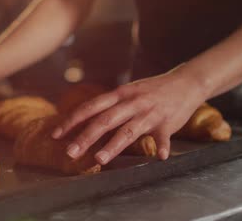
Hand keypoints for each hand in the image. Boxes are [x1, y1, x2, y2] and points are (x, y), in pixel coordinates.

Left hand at [51, 68, 206, 163]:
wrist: (186, 82)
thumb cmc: (152, 91)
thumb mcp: (128, 93)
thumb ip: (109, 106)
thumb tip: (84, 119)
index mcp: (119, 95)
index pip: (90, 107)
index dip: (72, 120)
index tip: (56, 134)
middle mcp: (131, 102)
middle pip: (105, 120)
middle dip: (85, 137)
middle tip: (70, 153)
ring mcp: (149, 112)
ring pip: (129, 130)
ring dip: (113, 145)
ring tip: (99, 159)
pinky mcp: (167, 122)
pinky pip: (164, 136)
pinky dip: (162, 146)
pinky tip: (158, 157)